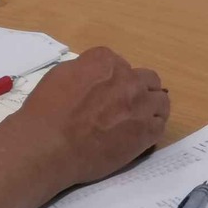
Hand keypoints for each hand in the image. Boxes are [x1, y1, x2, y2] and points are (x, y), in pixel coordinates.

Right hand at [14, 46, 168, 185]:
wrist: (49, 145)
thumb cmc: (46, 111)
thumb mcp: (60, 75)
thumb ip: (84, 70)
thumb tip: (94, 77)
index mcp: (105, 61)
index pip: (119, 63)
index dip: (113, 79)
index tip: (105, 93)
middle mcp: (127, 78)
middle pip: (146, 78)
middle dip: (137, 89)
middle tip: (125, 106)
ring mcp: (140, 104)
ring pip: (160, 100)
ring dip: (150, 107)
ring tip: (137, 121)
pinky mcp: (146, 131)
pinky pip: (160, 124)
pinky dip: (152, 127)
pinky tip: (141, 135)